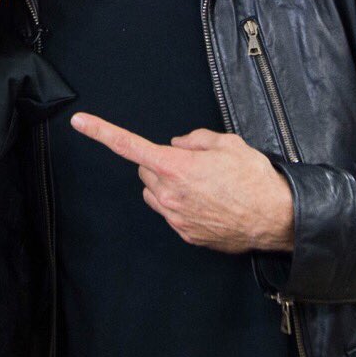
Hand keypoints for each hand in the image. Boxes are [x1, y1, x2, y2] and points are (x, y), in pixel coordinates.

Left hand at [70, 112, 294, 253]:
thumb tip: (179, 144)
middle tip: (192, 165)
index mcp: (175, 166)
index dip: (101, 132)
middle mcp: (169, 194)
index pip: (129, 145)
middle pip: (146, 170)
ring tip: (203, 186)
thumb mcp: (227, 143)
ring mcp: (175, 217)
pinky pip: (172, 213)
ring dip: (168, 185)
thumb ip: (196, 139)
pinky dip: (183, 205)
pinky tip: (209, 204)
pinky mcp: (185, 234)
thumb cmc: (254, 179)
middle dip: (161, 163)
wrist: (276, 218)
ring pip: (155, 193)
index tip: (80, 122)